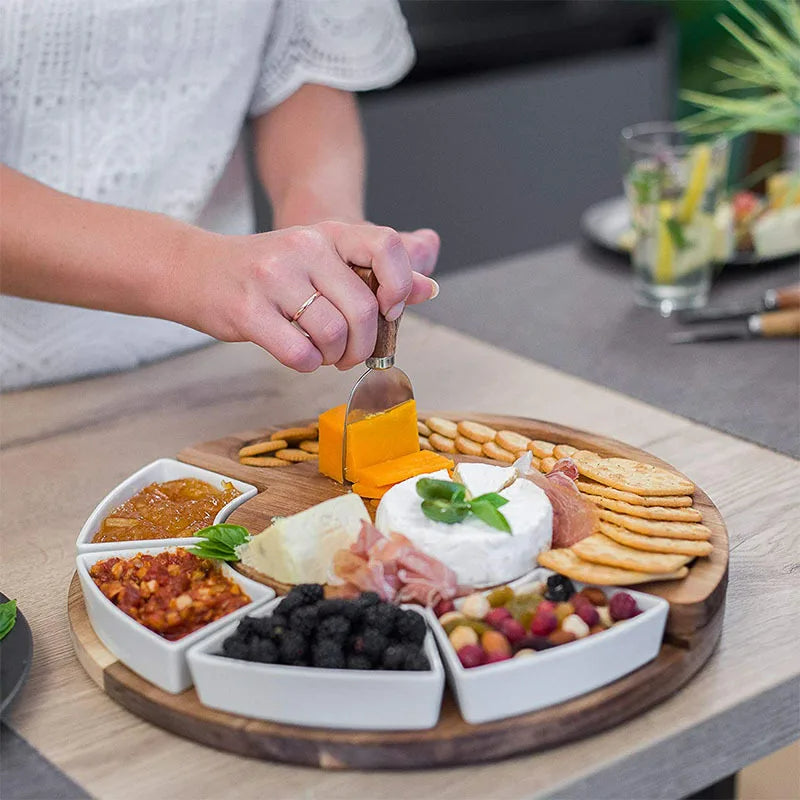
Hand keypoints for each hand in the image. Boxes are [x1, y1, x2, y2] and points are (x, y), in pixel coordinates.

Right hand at [189, 221, 439, 372]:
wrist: (195, 270)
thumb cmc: (268, 273)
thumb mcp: (322, 260)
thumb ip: (374, 275)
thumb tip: (428, 289)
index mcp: (328, 232)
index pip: (387, 246)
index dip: (399, 286)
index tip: (389, 311)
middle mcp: (304, 247)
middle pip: (364, 309)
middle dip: (365, 345)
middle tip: (350, 354)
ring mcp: (274, 277)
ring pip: (334, 334)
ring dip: (335, 357)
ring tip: (323, 353)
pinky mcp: (249, 310)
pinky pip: (300, 353)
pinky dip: (308, 364)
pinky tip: (300, 355)